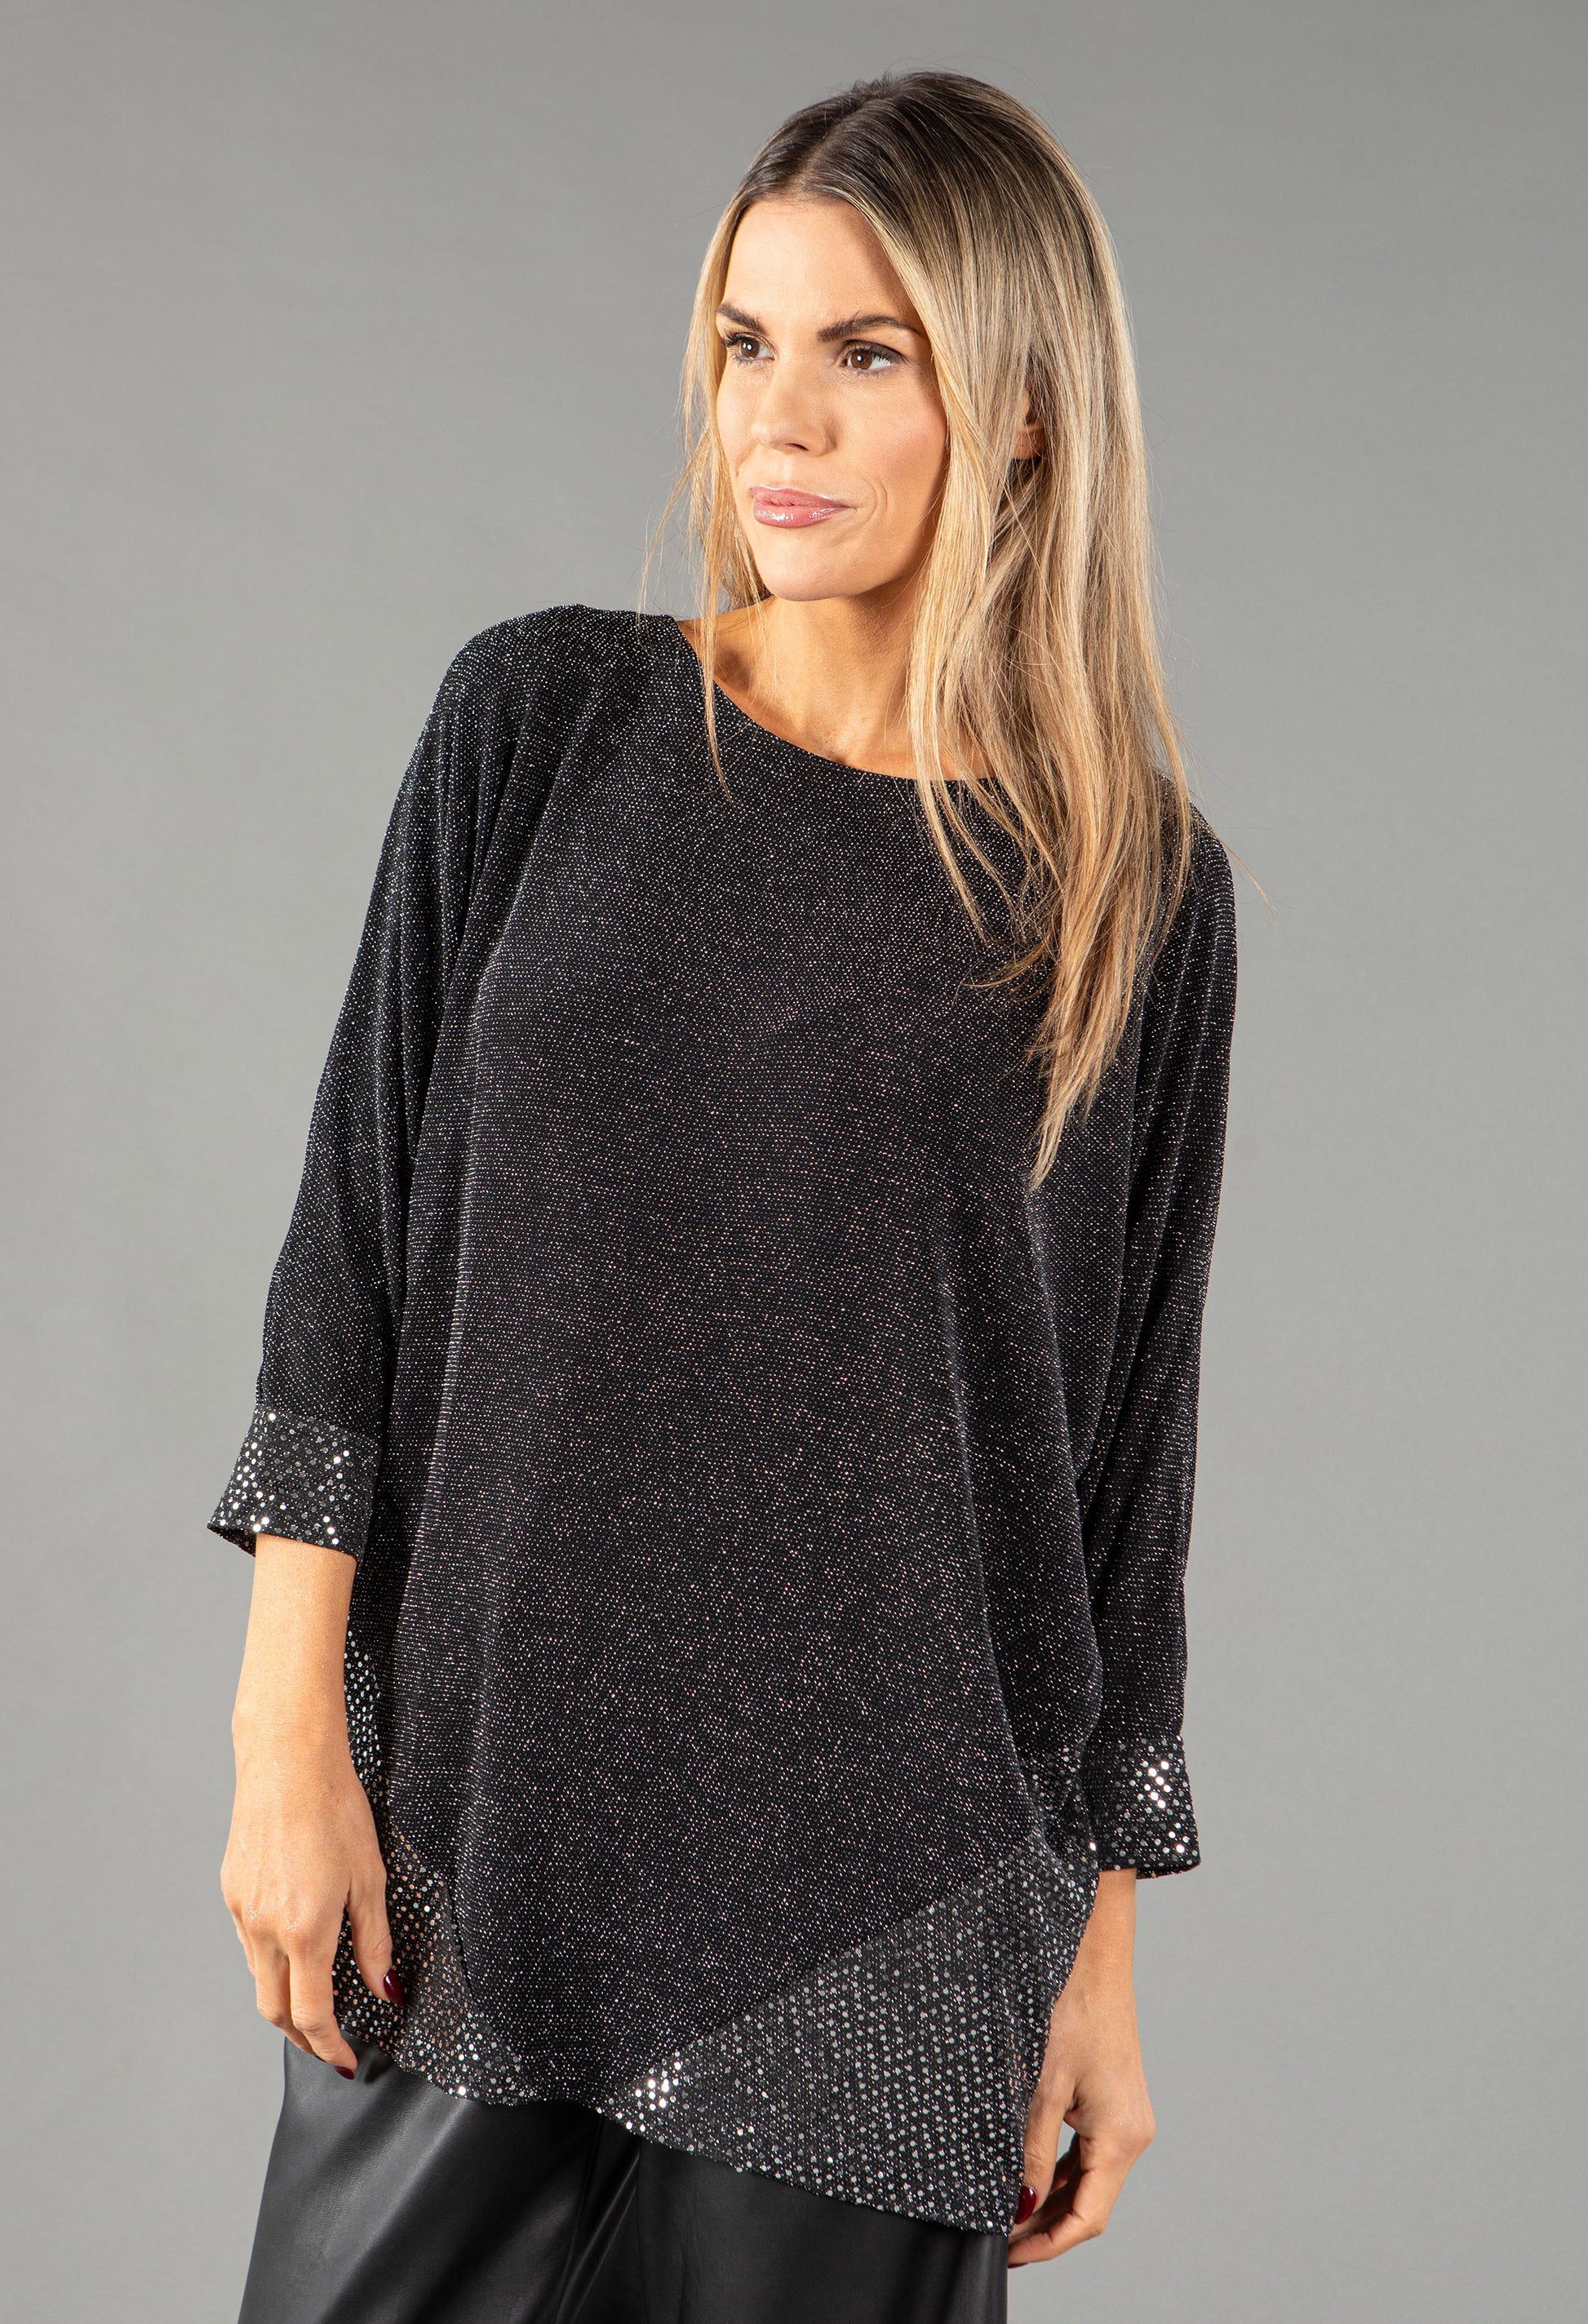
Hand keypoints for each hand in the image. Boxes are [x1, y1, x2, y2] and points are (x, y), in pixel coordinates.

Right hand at [220, 1534, 396, 2076]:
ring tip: (316, 2004)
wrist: (288, 1759)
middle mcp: (264, 1928)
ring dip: (285, 2000)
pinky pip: (249, 1943)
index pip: (312, 2016)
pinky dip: (271, 1961)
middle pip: (274, 2010)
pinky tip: (295, 1949)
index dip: (331, 2047)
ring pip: (258, 1977)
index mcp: (304, 1931)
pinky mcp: (231, 1889)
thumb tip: (384, 1991)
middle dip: (303, 2037)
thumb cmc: (337, 1809)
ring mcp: (241, 1910)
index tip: (350, 2061)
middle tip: (332, 2045)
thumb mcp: (371, 1878)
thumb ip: (375, 1943)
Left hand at [1007, 1868, 1154, 2265]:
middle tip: (1000, 2239)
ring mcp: (1125, 2116)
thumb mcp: (1040, 2086)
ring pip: (1088, 2179)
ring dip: (1051, 2200)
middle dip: (1046, 2226)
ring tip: (1007, 2214)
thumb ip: (1028, 2150)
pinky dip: (1060, 2171)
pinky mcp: (1114, 2100)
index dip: (1049, 2243)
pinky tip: (1028, 2177)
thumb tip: (1017, 2203)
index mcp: (1120, 2136)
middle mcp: (1132, 2133)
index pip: (1088, 2217)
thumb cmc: (1071, 2008)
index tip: (1010, 2254)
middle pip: (1089, 2203)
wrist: (1093, 1953)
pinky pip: (1088, 2152)